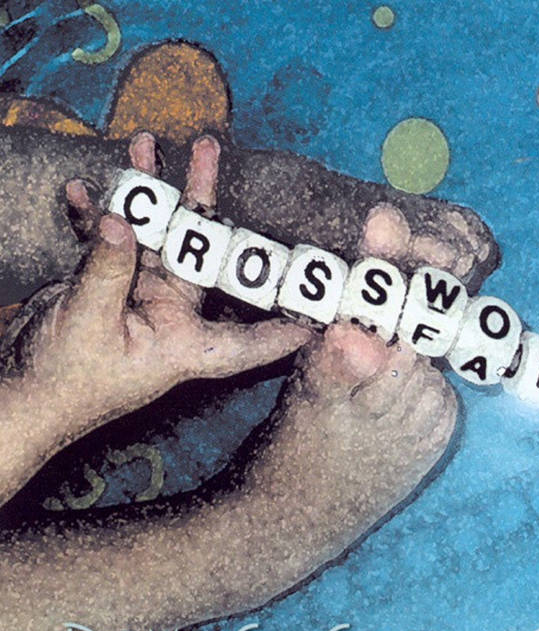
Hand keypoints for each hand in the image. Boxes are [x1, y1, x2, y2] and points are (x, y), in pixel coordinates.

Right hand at [1, 132, 310, 501]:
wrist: (17, 393)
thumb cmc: (61, 382)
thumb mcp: (86, 324)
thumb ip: (107, 271)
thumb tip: (124, 221)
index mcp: (187, 345)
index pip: (251, 341)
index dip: (288, 328)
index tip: (324, 312)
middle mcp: (174, 319)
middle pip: (201, 257)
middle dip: (202, 202)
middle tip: (207, 149)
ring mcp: (142, 300)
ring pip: (156, 237)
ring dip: (148, 193)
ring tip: (144, 144)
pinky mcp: (110, 287)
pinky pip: (110, 244)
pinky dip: (96, 218)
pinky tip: (82, 190)